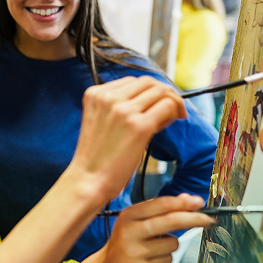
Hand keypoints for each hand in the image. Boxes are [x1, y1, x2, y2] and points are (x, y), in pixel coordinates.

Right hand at [65, 76, 185, 202]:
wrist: (87, 180)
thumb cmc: (95, 158)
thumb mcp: (98, 121)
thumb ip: (116, 107)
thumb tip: (148, 100)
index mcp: (95, 94)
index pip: (131, 81)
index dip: (147, 92)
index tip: (154, 105)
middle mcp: (108, 98)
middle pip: (148, 82)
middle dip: (164, 93)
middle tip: (171, 109)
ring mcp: (123, 111)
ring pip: (160, 91)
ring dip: (172, 102)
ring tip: (172, 118)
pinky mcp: (138, 126)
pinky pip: (167, 106)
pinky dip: (174, 112)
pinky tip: (170, 124)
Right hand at [72, 194, 211, 262]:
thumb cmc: (126, 241)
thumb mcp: (137, 221)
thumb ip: (160, 210)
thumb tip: (186, 199)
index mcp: (129, 215)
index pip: (161, 204)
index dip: (183, 203)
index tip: (199, 202)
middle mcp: (130, 231)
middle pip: (170, 221)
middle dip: (194, 219)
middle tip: (209, 220)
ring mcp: (135, 250)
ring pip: (173, 244)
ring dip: (171, 245)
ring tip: (155, 248)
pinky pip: (168, 260)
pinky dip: (164, 259)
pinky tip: (150, 259)